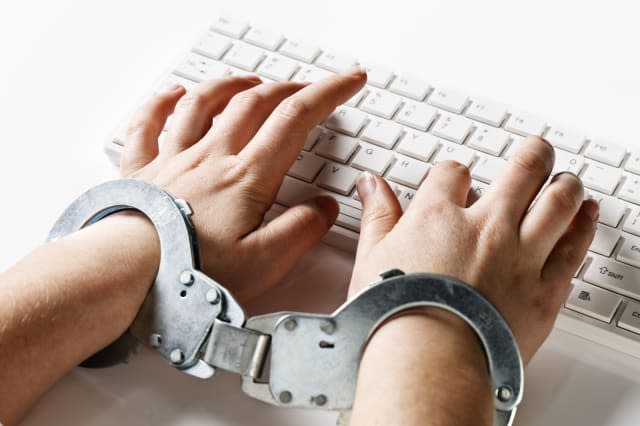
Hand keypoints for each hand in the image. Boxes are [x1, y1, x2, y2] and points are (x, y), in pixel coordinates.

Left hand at [120, 69, 365, 301]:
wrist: (127, 273)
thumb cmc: (191, 273)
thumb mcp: (265, 262)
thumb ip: (301, 231)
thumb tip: (323, 208)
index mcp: (246, 178)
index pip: (295, 120)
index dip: (327, 94)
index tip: (347, 81)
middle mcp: (210, 158)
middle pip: (254, 104)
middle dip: (287, 89)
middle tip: (307, 88)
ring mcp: (173, 160)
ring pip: (204, 105)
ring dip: (231, 86)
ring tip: (249, 81)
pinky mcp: (142, 172)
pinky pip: (148, 124)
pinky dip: (162, 102)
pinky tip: (173, 94)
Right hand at [350, 136, 597, 361]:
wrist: (427, 361)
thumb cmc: (395, 315)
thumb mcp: (372, 257)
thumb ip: (377, 215)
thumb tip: (371, 184)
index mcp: (439, 217)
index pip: (452, 173)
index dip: (454, 173)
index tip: (457, 180)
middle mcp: (485, 228)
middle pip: (521, 172)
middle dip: (532, 155)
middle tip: (537, 149)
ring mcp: (520, 257)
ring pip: (557, 203)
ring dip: (565, 184)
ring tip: (567, 178)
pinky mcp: (544, 291)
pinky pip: (574, 249)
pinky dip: (584, 227)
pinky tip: (587, 215)